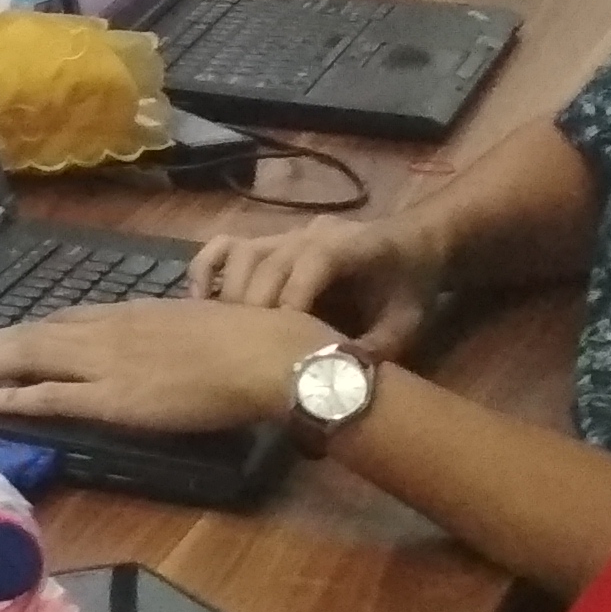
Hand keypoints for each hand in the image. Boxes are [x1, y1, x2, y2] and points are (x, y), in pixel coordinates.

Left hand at [0, 298, 328, 434]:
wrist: (264, 353)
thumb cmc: (245, 341)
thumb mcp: (189, 324)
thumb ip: (158, 333)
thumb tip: (147, 346)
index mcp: (125, 313)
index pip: (58, 319)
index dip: (19, 331)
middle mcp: (103, 331)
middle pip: (29, 335)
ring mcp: (103, 363)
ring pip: (27, 358)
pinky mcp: (110, 398)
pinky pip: (48, 396)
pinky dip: (10, 397)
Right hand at [191, 215, 449, 356]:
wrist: (411, 245)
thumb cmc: (409, 285)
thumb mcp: (408, 321)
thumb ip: (378, 348)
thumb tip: (337, 378)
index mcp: (352, 246)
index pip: (313, 261)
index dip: (295, 295)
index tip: (285, 338)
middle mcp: (311, 233)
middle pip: (268, 261)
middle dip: (256, 307)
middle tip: (247, 351)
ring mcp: (285, 234)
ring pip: (243, 253)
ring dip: (230, 293)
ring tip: (226, 334)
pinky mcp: (267, 240)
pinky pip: (226, 246)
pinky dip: (207, 269)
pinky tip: (199, 301)